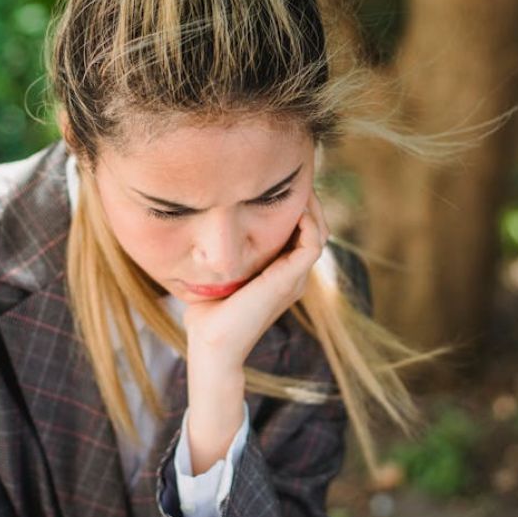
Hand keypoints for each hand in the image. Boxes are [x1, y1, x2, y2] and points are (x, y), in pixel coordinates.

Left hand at [181, 195, 328, 472]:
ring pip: (318, 230)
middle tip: (288, 172)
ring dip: (308, 204)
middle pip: (314, 226)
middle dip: (303, 198)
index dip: (292, 205)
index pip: (299, 231)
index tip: (274, 181)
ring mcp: (294, 279)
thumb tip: (199, 228)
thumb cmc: (208, 315)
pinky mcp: (290, 280)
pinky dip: (307, 221)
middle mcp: (293, 276)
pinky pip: (312, 242)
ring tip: (293, 182)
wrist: (211, 345)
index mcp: (280, 274)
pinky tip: (288, 205)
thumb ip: (220, 255)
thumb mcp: (217, 274)